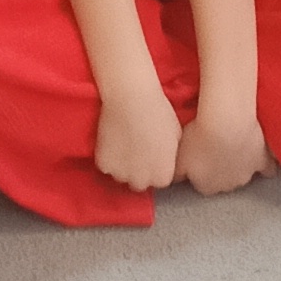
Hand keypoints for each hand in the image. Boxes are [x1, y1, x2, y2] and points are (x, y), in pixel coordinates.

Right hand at [91, 75, 182, 193]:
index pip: (160, 180)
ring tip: (124, 142)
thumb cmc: (159, 112)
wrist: (132, 98)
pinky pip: (106, 165)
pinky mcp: (104, 165)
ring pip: (121, 175)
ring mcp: (121, 175)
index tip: (153, 152)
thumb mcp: (176, 137)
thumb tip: (166, 160)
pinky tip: (112, 139)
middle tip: (138, 148)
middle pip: (140, 182)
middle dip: (140, 170)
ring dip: (123, 165)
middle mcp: (142, 182)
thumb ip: (170, 156)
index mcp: (162, 177)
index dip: (157, 166)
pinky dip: (108, 156)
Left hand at [178, 107, 269, 195]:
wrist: (226, 123)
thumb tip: (171, 180)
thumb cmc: (198, 138)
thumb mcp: (177, 157)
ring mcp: (247, 174)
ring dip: (239, 164)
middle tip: (214, 146)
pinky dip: (265, 163)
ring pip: (243, 174)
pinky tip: (262, 156)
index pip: (201, 184)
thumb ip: (175, 172)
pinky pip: (267, 168)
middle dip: (219, 168)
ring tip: (234, 146)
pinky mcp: (262, 161)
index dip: (199, 169)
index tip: (197, 154)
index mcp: (206, 187)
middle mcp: (227, 186)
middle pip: (223, 180)